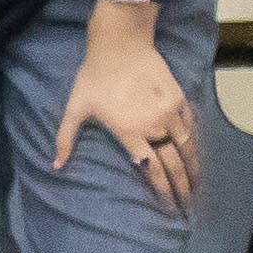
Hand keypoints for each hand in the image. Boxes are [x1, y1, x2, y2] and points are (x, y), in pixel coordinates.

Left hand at [49, 11, 199, 207]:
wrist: (121, 44)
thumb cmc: (94, 75)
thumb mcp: (75, 107)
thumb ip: (66, 139)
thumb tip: (56, 166)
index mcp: (129, 133)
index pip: (150, 171)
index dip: (161, 192)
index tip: (167, 208)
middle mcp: (153, 127)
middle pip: (173, 166)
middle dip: (181, 190)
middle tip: (186, 208)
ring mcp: (170, 113)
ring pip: (187, 149)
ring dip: (193, 171)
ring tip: (196, 189)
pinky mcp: (179, 100)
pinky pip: (191, 128)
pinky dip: (194, 145)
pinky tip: (195, 157)